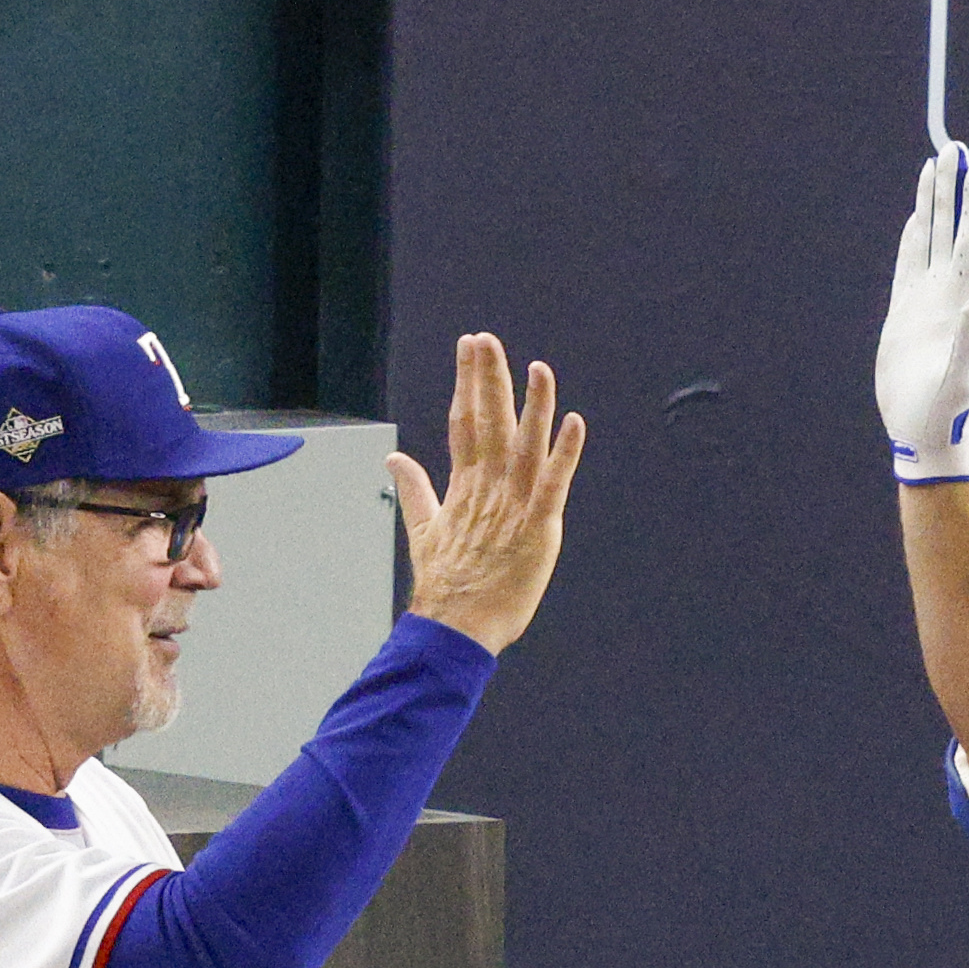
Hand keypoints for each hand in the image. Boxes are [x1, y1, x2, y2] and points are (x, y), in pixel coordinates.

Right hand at [394, 333, 586, 654]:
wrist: (456, 628)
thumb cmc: (446, 585)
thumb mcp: (423, 531)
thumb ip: (414, 490)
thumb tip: (393, 460)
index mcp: (463, 487)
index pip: (464, 423)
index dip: (467, 383)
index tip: (468, 349)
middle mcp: (487, 489)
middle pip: (489, 422)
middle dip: (488, 378)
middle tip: (486, 339)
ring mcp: (513, 506)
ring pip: (525, 444)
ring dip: (533, 404)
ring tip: (538, 367)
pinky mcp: (539, 527)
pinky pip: (554, 483)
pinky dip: (565, 452)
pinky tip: (574, 422)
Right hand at [877, 148, 968, 483]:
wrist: (929, 434)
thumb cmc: (949, 412)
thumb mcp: (963, 379)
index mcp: (965, 302)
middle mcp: (949, 294)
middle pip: (952, 228)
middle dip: (954, 189)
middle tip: (955, 148)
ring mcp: (927, 302)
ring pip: (931, 239)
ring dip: (933, 204)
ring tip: (934, 166)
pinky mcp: (905, 316)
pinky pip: (909, 266)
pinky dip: (914, 239)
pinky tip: (917, 218)